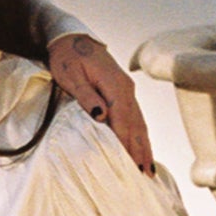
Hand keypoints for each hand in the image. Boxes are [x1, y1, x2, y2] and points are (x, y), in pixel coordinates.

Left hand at [48, 35, 154, 173]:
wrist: (71, 39)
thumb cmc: (67, 57)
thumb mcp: (70, 75)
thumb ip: (86, 96)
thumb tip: (102, 115)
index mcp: (115, 85)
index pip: (122, 120)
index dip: (126, 143)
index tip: (128, 164)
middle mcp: (126, 89)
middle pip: (136, 125)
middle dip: (140, 151)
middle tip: (145, 176)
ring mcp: (128, 91)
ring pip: (139, 124)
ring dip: (144, 147)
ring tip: (148, 170)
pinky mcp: (124, 94)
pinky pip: (135, 119)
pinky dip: (140, 136)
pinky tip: (143, 149)